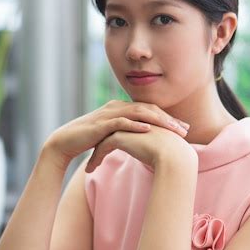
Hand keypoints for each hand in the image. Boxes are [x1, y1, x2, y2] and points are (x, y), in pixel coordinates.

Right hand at [44, 100, 190, 170]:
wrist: (65, 142)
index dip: (168, 118)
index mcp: (122, 108)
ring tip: (173, 129)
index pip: (150, 110)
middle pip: (149, 109)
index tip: (184, 128)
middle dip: (169, 119)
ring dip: (158, 121)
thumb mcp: (112, 135)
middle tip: (185, 130)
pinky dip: (135, 125)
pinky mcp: (101, 124)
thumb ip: (127, 134)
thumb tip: (144, 142)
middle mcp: (117, 106)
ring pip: (139, 113)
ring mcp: (109, 113)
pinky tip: (148, 130)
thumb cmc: (89, 140)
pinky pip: (121, 122)